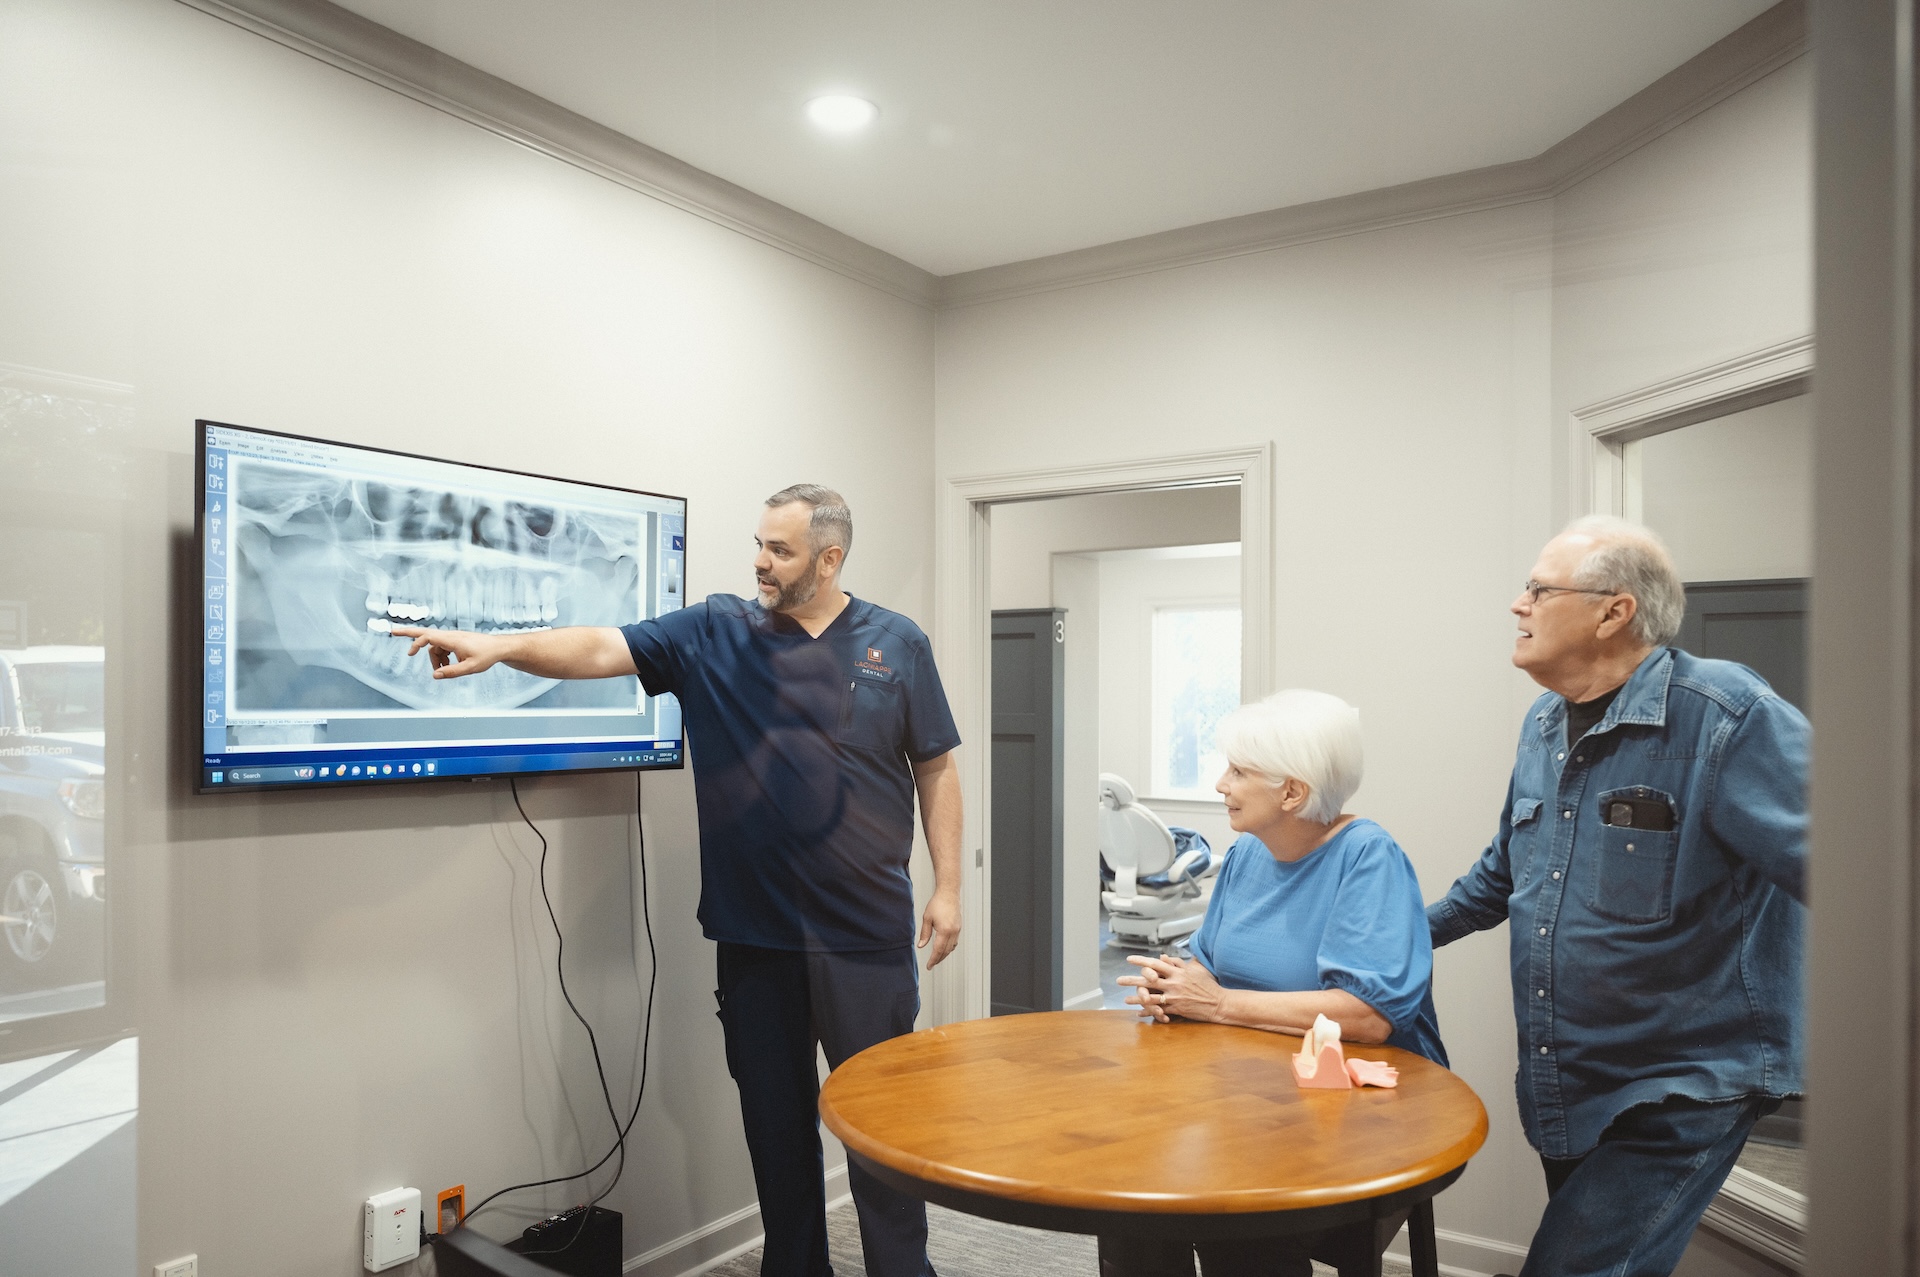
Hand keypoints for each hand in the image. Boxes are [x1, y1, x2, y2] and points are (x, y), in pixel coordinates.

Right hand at [390, 626, 505, 678]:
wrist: (499, 648)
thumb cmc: (486, 656)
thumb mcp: (470, 668)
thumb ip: (452, 672)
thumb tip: (435, 676)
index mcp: (452, 640)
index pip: (429, 637)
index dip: (417, 643)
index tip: (410, 653)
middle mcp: (450, 636)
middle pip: (425, 633)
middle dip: (409, 634)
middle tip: (392, 632)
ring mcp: (452, 638)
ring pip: (435, 648)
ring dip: (434, 659)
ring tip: (443, 671)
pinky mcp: (455, 642)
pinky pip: (441, 649)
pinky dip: (441, 658)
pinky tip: (447, 666)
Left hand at [917, 889, 961, 968]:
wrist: (948, 893)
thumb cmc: (937, 903)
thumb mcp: (927, 919)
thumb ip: (925, 934)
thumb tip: (921, 945)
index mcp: (944, 931)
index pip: (938, 950)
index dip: (933, 960)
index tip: (929, 966)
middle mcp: (953, 932)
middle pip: (945, 951)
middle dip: (938, 959)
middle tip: (931, 964)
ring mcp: (957, 930)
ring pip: (951, 948)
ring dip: (944, 954)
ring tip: (937, 958)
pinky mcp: (958, 927)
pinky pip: (954, 942)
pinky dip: (949, 948)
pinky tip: (944, 948)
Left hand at [1118, 953, 1226, 1023]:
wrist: (1218, 1003)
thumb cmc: (1207, 985)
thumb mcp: (1194, 970)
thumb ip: (1177, 963)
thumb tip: (1162, 956)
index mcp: (1178, 973)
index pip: (1156, 964)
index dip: (1141, 961)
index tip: (1129, 959)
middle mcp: (1174, 984)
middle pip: (1149, 981)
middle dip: (1132, 980)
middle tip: (1119, 980)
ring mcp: (1175, 997)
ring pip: (1151, 997)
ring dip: (1137, 999)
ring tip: (1125, 999)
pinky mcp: (1177, 1009)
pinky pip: (1160, 1010)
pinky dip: (1149, 1012)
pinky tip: (1140, 1013)